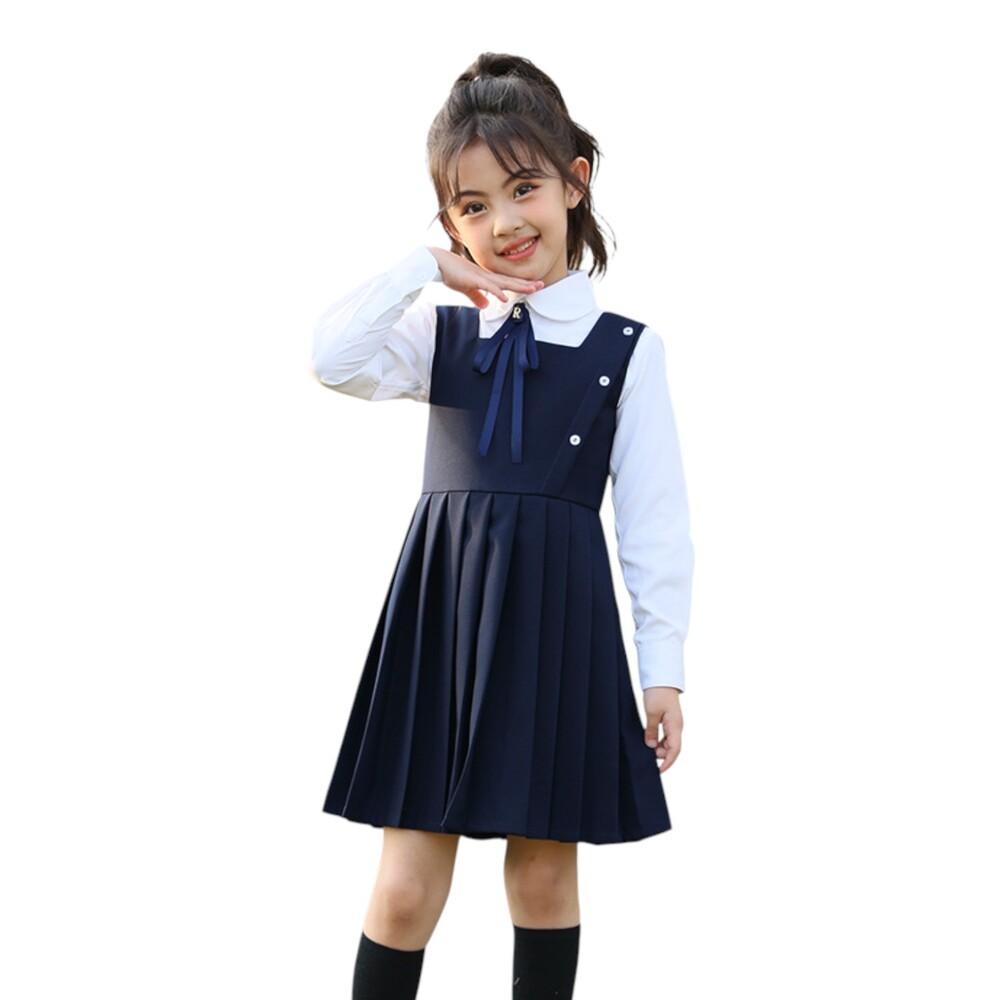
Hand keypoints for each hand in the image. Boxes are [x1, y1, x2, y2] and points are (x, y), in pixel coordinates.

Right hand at [428, 247, 543, 308]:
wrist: (437, 262)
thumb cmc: (450, 272)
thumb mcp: (466, 288)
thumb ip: (476, 297)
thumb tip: (486, 305)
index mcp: (486, 278)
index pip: (507, 282)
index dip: (520, 284)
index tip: (533, 286)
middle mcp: (487, 276)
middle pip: (510, 281)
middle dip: (526, 284)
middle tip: (541, 285)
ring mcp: (481, 277)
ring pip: (504, 283)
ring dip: (518, 286)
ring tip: (531, 289)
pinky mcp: (473, 279)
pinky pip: (488, 286)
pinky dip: (497, 292)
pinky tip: (505, 297)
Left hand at [643, 686, 682, 772]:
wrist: (661, 679)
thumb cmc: (658, 693)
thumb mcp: (651, 713)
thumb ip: (651, 731)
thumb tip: (650, 746)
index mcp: (675, 726)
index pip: (674, 750)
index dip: (667, 762)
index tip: (659, 770)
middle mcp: (677, 727)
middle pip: (672, 749)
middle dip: (661, 755)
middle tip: (646, 755)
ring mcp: (674, 724)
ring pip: (669, 743)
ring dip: (659, 748)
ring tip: (646, 748)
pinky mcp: (670, 721)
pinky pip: (666, 736)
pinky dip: (659, 741)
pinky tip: (650, 741)